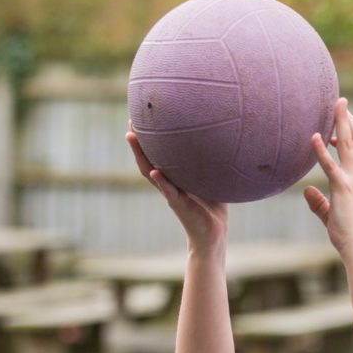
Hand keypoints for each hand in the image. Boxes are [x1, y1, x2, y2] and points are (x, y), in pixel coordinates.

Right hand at [126, 122, 228, 249]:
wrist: (213, 233)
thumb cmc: (213, 207)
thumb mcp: (211, 181)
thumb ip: (211, 165)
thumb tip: (223, 142)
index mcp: (174, 177)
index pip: (157, 155)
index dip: (149, 139)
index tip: (143, 118)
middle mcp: (168, 183)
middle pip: (147, 159)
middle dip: (138, 141)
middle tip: (130, 121)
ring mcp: (171, 193)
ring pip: (150, 172)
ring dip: (140, 155)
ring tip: (131, 137)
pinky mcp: (179, 205)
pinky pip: (168, 191)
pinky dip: (161, 181)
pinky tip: (155, 170)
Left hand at [304, 97, 352, 251]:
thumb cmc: (348, 233)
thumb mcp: (331, 214)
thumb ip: (320, 202)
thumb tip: (307, 192)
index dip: (352, 131)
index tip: (342, 119)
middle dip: (348, 119)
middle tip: (340, 100)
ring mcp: (351, 180)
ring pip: (347, 144)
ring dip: (341, 122)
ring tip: (336, 103)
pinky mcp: (341, 188)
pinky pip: (330, 165)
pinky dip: (321, 150)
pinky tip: (313, 136)